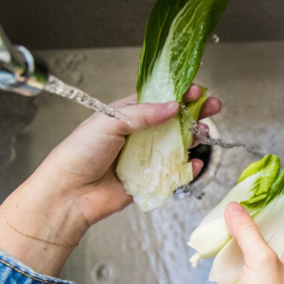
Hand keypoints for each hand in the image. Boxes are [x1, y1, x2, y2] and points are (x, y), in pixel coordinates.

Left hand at [0, 85, 220, 276]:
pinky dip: (189, 168)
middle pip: (173, 120)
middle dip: (195, 113)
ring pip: (178, 144)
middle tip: (214, 107)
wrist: (69, 193)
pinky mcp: (150, 180)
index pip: (157, 99)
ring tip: (205, 133)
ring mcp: (145, 157)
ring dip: (194, 138)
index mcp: (126, 114)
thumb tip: (172, 106)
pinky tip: (196, 162)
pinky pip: (175, 172)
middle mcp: (138, 134)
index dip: (179, 93)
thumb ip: (143, 113)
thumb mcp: (109, 121)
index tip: (197, 90)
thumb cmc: (79, 153)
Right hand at [220, 202, 283, 283]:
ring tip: (226, 220)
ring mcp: (273, 278)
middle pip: (274, 233)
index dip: (280, 208)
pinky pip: (245, 263)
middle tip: (239, 204)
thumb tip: (235, 208)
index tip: (262, 193)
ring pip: (257, 248)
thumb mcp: (260, 261)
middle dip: (256, 221)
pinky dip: (233, 253)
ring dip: (241, 237)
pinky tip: (220, 244)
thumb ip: (248, 231)